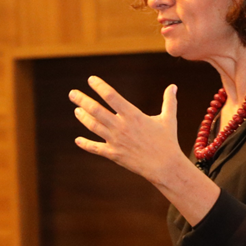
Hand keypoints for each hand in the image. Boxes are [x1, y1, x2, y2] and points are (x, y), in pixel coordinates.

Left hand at [69, 77, 186, 185]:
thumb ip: (169, 101)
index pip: (111, 96)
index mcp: (133, 115)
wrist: (164, 166)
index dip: (99, 86)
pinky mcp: (113, 154)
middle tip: (72, 93)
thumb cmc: (167, 141)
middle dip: (82, 100)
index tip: (91, 80)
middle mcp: (121, 126)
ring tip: (76, 110)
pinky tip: (77, 140)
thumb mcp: (168, 119)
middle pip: (96, 110)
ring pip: (93, 126)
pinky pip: (95, 148)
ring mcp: (115, 141)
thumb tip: (173, 86)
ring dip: (83, 117)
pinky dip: (85, 144)